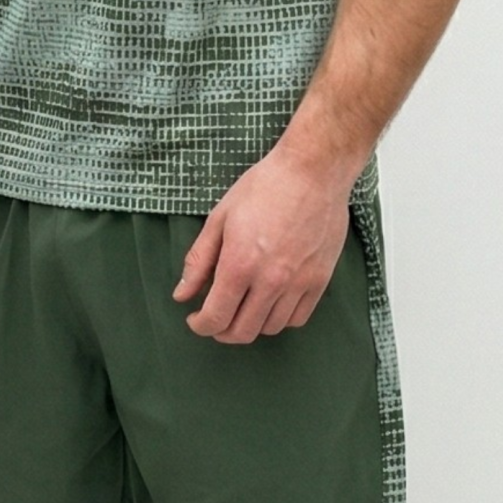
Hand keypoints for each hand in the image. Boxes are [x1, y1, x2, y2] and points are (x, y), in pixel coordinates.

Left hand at [172, 145, 351, 342]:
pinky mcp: (320, 280)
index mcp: (240, 264)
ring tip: (243, 307)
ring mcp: (298, 283)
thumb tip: (182, 295)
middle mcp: (270, 281)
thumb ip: (198, 261)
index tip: (196, 319)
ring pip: (270, 328)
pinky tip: (270, 302)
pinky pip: (297, 318)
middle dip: (222, 331)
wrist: (314, 171)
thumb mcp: (220, 218)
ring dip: (251, 325)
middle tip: (216, 318)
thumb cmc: (264, 187)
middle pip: (242, 332)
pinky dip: (279, 318)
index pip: (216, 317)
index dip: (201, 326)